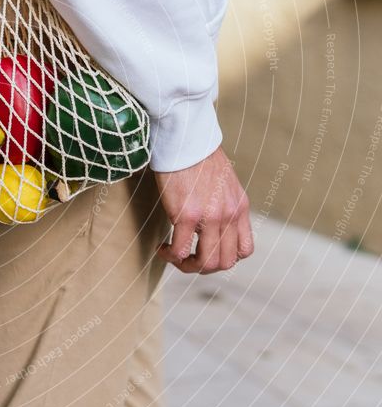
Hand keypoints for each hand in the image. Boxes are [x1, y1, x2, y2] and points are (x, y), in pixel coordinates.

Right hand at [154, 147, 252, 272]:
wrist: (186, 138)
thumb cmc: (198, 156)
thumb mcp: (224, 182)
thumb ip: (223, 203)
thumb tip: (210, 218)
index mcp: (240, 208)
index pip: (244, 250)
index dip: (224, 258)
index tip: (205, 249)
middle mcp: (229, 216)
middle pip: (224, 263)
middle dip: (203, 267)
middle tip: (185, 258)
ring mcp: (210, 218)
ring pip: (205, 263)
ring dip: (187, 266)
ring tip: (172, 255)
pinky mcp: (186, 215)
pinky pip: (180, 251)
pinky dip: (169, 255)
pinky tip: (162, 247)